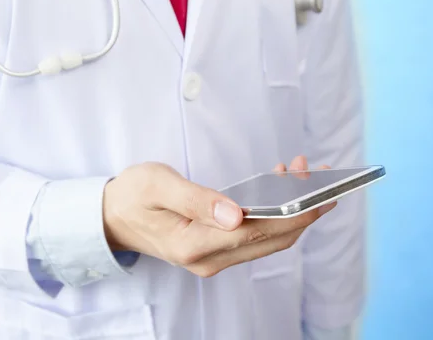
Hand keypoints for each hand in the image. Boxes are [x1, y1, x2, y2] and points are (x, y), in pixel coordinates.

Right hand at [102, 160, 333, 276]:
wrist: (111, 218)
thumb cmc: (132, 196)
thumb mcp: (159, 186)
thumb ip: (197, 200)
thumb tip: (236, 214)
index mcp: (194, 245)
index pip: (258, 231)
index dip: (294, 213)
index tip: (321, 192)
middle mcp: (209, 259)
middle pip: (272, 239)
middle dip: (302, 209)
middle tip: (320, 175)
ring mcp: (214, 259)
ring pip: (267, 238)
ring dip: (291, 210)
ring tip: (302, 173)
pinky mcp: (216, 250)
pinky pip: (255, 236)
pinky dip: (274, 213)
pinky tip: (279, 186)